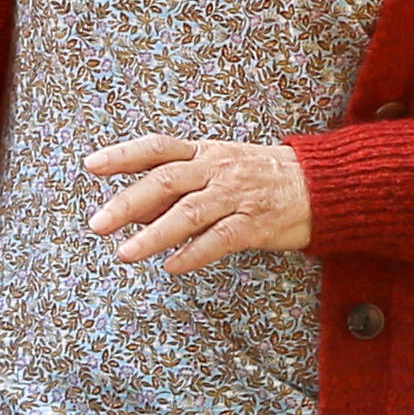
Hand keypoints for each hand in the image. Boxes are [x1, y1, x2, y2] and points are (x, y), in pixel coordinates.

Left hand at [84, 135, 314, 273]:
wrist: (322, 185)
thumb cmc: (260, 177)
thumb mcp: (217, 169)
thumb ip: (175, 188)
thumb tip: (129, 211)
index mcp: (203, 152)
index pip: (156, 148)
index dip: (123, 155)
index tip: (90, 166)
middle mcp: (217, 169)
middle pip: (165, 181)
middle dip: (127, 203)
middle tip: (97, 224)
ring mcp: (238, 196)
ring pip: (189, 213)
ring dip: (153, 235)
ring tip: (125, 253)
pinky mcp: (258, 224)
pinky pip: (221, 239)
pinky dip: (194, 254)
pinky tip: (172, 266)